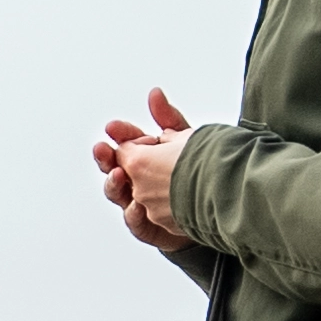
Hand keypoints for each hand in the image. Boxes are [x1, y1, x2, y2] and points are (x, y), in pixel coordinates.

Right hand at [89, 88, 194, 251]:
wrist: (218, 212)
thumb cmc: (198, 176)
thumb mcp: (186, 143)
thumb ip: (168, 120)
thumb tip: (154, 92)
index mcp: (146, 159)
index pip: (127, 143)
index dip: (120, 134)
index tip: (113, 127)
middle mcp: (138, 181)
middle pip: (114, 167)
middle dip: (106, 158)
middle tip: (102, 149)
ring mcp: (140, 204)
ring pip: (118, 193)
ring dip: (114, 183)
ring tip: (118, 174)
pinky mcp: (148, 227)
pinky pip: (135, 221)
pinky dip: (133, 214)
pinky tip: (136, 205)